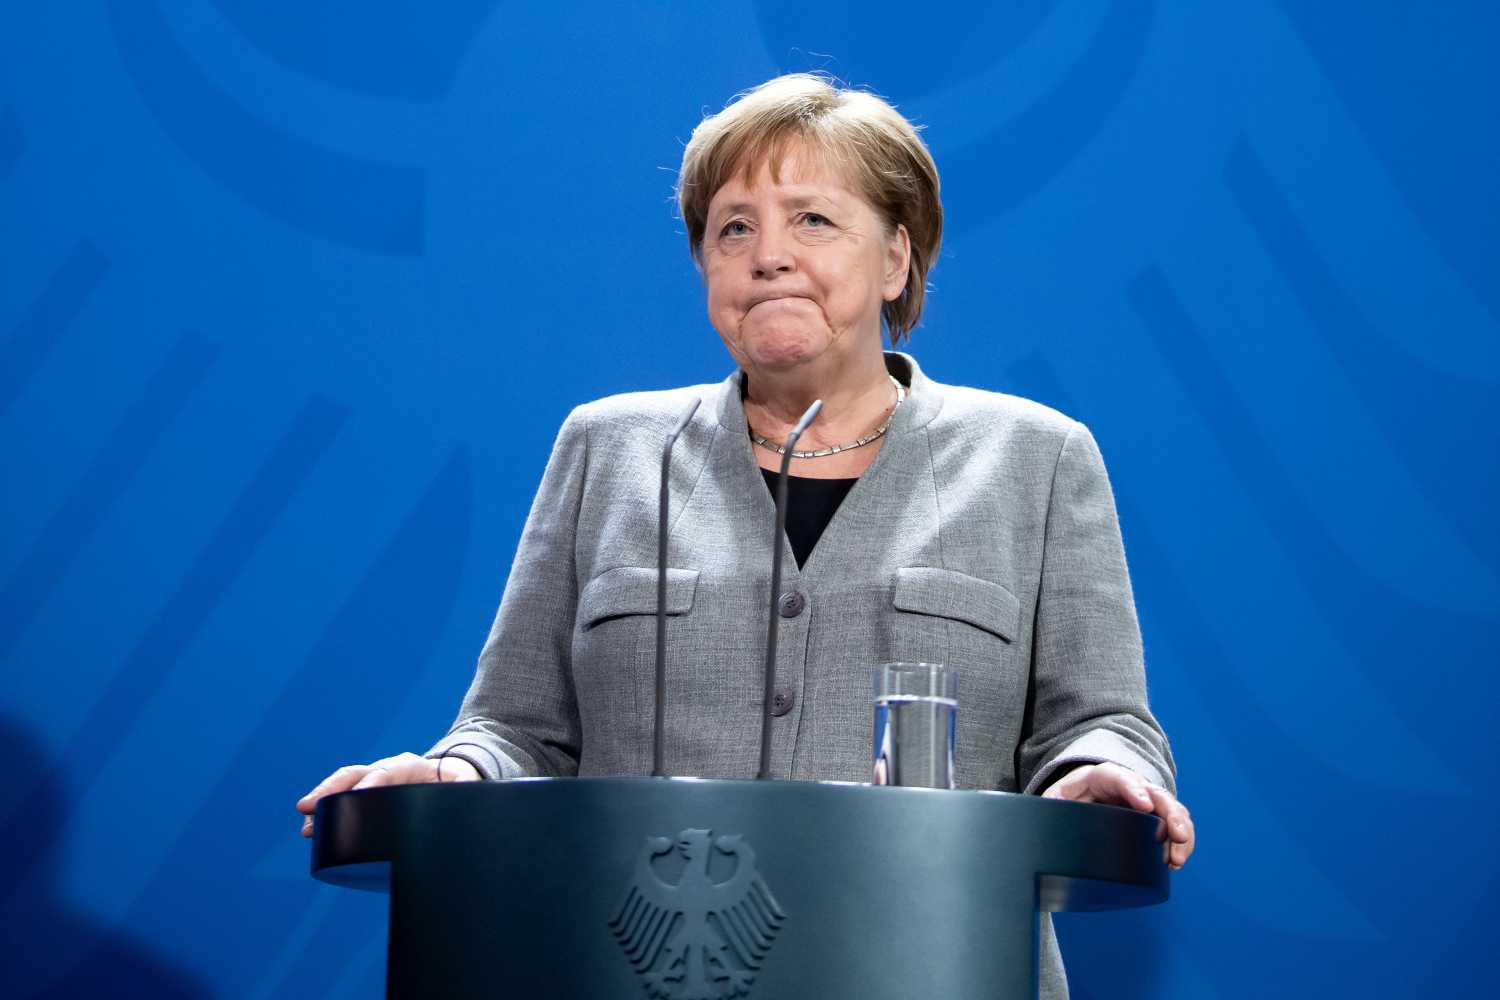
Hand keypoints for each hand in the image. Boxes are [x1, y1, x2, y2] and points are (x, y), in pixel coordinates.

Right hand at [296, 751, 479, 837]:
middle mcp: (387, 769)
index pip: (386, 772)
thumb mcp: (467, 784)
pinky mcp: (370, 794)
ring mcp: (375, 780)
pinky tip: (313, 829)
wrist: (453, 775)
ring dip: (322, 804)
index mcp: (410, 766)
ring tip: (306, 826)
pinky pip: (344, 799)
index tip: (355, 798)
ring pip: (344, 787)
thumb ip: (466, 789)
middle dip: (331, 790)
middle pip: (355, 775)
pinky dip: (327, 812)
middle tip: (308, 807)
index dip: (370, 785)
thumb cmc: (459, 783)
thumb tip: (465, 799)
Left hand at [1042, 762, 1194, 869]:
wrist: (1083, 796)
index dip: (1134, 789)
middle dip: (1170, 814)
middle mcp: (1129, 785)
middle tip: (1177, 836)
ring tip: (1178, 857)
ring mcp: (1145, 799)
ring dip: (1181, 831)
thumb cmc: (1069, 798)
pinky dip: (1180, 842)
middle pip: (1155, 793)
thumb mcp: (1056, 798)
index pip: (1120, 777)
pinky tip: (1176, 860)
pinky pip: (1174, 824)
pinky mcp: (1154, 816)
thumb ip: (1051, 805)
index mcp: (1101, 777)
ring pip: (1171, 809)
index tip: (1144, 806)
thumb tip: (1045, 819)